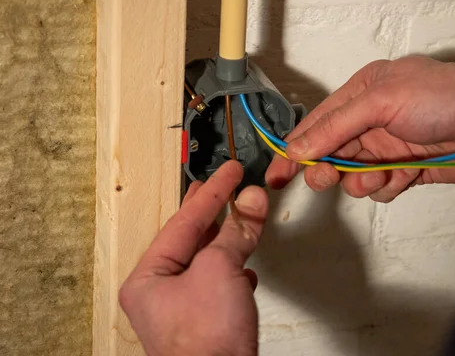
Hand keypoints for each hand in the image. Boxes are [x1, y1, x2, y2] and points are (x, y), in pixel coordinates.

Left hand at [119, 161, 267, 355]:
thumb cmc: (205, 341)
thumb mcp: (218, 270)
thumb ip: (235, 231)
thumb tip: (250, 201)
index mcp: (148, 277)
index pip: (184, 221)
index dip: (212, 193)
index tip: (229, 171)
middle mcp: (160, 292)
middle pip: (190, 239)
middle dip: (211, 211)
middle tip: (222, 183)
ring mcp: (183, 308)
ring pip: (207, 261)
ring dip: (228, 238)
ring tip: (239, 215)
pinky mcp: (206, 321)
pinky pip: (219, 283)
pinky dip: (234, 270)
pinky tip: (245, 268)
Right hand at [267, 56, 454, 202]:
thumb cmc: (448, 98)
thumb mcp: (383, 101)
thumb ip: (336, 126)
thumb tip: (298, 148)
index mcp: (361, 92)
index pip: (316, 123)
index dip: (293, 148)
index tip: (276, 174)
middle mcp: (372, 119)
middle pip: (330, 152)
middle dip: (326, 168)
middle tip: (327, 178)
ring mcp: (389, 146)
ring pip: (353, 174)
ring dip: (360, 180)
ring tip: (380, 175)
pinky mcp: (407, 169)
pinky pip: (380, 187)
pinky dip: (386, 187)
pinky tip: (404, 177)